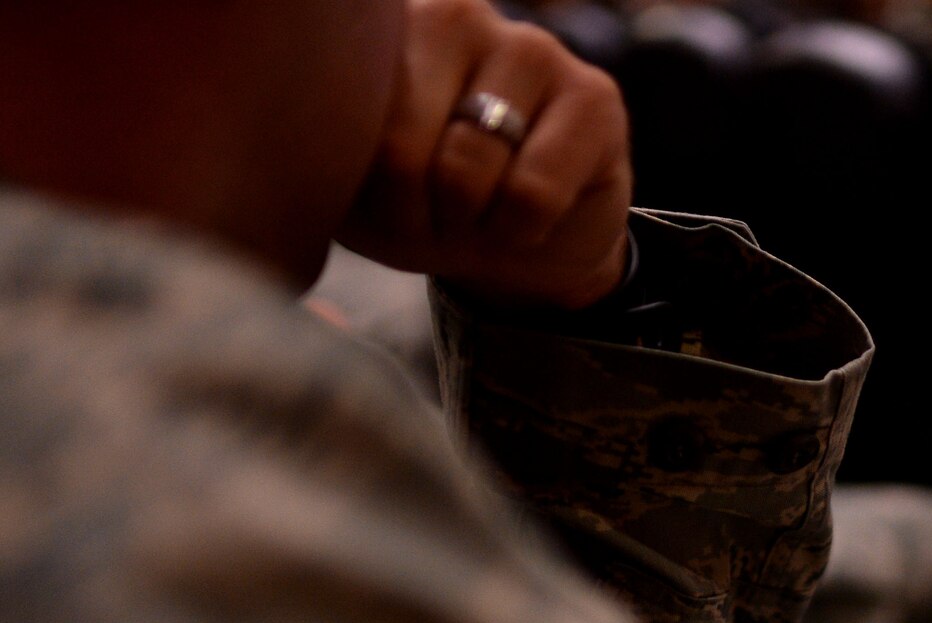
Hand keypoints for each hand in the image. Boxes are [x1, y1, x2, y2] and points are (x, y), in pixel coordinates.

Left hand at [338, 0, 632, 309]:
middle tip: (437, 218)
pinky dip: (520, 233)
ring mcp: (530, 48)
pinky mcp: (594, 96)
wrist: (522, 250)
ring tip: (480, 216)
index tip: (384, 202)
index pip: (348, 122)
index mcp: (384, 28)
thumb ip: (320, 147)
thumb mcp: (353, 183)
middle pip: (404, 150)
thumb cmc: (427, 208)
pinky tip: (528, 220)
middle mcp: (454, 15)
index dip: (366, 192)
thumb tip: (297, 133)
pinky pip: (531, 194)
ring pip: (467, 171)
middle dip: (416, 215)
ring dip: (469, 226)